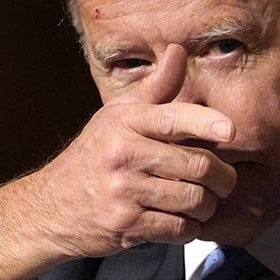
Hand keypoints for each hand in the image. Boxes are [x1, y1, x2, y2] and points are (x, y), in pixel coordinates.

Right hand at [0, 44, 237, 279]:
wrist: (49, 207)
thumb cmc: (94, 156)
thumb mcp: (118, 116)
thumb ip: (156, 89)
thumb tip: (178, 50)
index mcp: (125, 121)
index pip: (173, 117)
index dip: (207, 123)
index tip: (230, 131)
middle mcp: (123, 153)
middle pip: (197, 164)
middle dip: (222, 177)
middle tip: (223, 182)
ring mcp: (123, 190)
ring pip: (193, 200)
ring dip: (207, 207)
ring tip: (202, 204)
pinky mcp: (125, 224)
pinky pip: (178, 228)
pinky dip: (189, 229)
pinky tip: (181, 222)